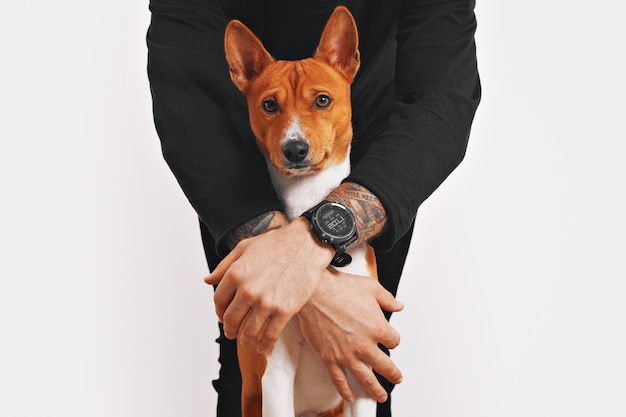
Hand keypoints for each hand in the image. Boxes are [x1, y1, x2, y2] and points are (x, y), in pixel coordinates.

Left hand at [204, 218, 333, 352]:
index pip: (219, 301)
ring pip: (248, 331)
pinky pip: (270, 335)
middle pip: (231, 319)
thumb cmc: (277, 243)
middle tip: (231, 333)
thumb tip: (208, 280)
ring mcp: (266, 302)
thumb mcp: (244, 247)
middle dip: (229, 329)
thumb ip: (224, 266)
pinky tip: (262, 346)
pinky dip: (264, 344)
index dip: (219, 311)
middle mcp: (248, 290)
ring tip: (246, 341)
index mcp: (236, 274)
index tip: (223, 315)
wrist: (306, 244)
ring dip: (244, 340)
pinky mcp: (285, 310)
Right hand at [297, 268, 403, 402]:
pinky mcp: (329, 358)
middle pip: (385, 366)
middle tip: (396, 378)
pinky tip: (350, 396)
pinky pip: (339, 380)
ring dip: (375, 390)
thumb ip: (388, 299)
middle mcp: (364, 345)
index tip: (390, 340)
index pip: (394, 341)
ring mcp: (346, 354)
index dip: (393, 340)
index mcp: (377, 328)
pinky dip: (345, 391)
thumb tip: (398, 305)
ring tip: (380, 396)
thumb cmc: (339, 288)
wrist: (314, 293)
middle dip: (393, 374)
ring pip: (365, 379)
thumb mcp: (371, 288)